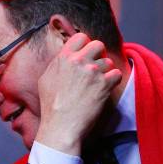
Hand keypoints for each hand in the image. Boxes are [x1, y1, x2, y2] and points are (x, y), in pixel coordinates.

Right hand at [35, 34, 121, 154]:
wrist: (61, 126)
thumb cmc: (51, 106)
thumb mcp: (45, 79)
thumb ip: (57, 64)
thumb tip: (65, 57)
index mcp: (64, 58)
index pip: (80, 37)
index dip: (85, 45)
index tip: (86, 54)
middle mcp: (79, 61)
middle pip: (98, 45)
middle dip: (99, 55)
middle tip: (96, 67)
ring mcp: (93, 72)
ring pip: (108, 61)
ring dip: (105, 71)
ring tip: (97, 84)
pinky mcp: (104, 84)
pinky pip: (117, 74)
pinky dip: (113, 81)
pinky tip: (105, 89)